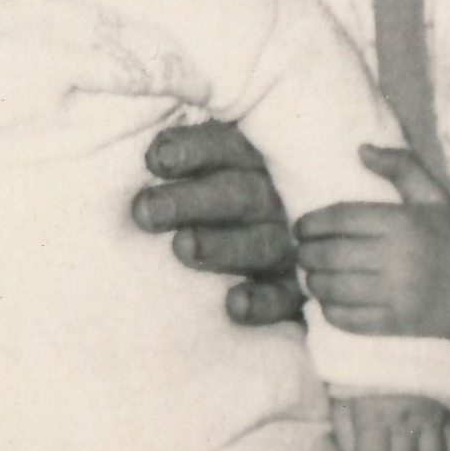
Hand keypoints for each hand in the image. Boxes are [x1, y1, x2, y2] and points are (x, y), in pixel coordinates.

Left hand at [132, 121, 302, 323]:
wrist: (303, 243)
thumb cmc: (231, 194)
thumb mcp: (221, 161)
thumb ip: (189, 152)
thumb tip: (150, 152)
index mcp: (257, 157)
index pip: (226, 145)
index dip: (192, 150)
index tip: (155, 160)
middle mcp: (277, 197)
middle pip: (237, 194)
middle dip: (190, 201)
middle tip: (146, 211)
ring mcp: (292, 244)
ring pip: (261, 243)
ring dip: (222, 246)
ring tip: (182, 247)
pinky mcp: (297, 290)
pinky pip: (285, 296)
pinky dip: (263, 302)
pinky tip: (234, 305)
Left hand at [296, 146, 449, 338]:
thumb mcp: (432, 195)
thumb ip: (400, 166)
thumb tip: (360, 149)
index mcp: (401, 223)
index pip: (339, 219)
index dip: (310, 223)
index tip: (299, 227)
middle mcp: (397, 259)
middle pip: (330, 255)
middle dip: (306, 254)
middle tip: (301, 252)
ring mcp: (396, 295)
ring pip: (334, 289)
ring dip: (313, 282)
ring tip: (312, 275)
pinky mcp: (397, 324)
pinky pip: (348, 319)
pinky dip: (330, 311)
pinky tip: (329, 301)